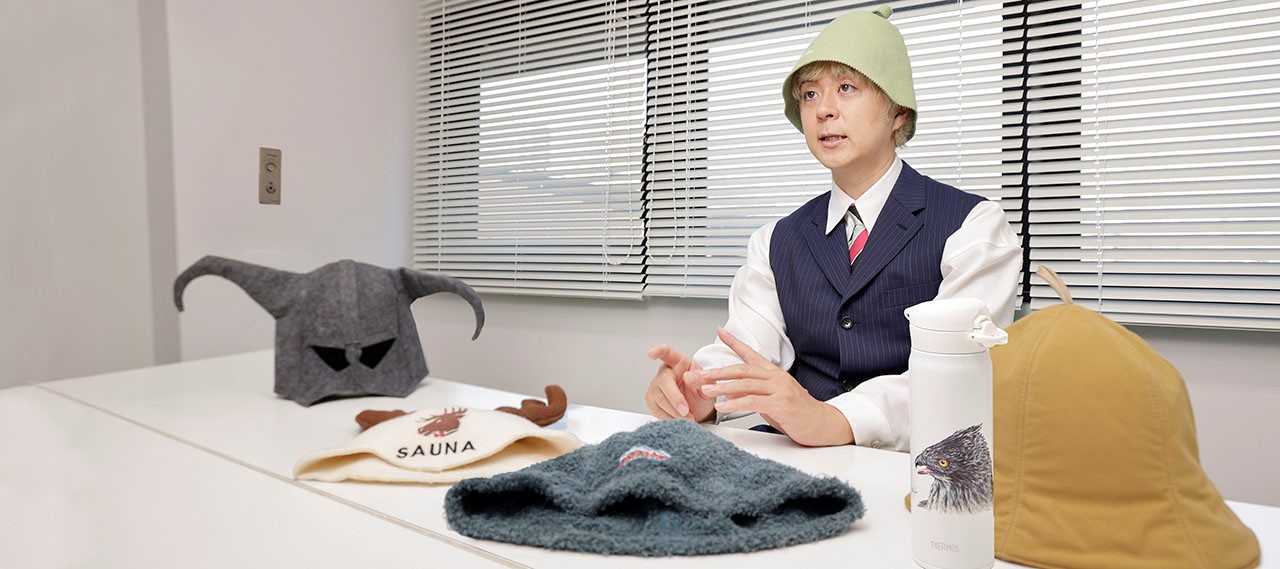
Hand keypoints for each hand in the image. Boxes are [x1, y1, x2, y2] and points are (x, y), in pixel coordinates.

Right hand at [644, 344, 714, 421]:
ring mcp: (657, 387)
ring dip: (673, 410)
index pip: (667, 353)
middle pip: (663, 381)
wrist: (701, 409)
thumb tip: (688, 376)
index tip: (651, 353)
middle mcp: (665, 373)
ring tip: (688, 418)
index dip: (658, 351)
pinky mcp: (653, 401)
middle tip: (686, 411)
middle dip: (675, 398)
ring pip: (658, 397)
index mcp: (679, 362)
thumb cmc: (703, 392)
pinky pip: (656, 409)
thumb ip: (702, 380)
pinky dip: (668, 417)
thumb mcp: (709, 385)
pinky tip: (678, 420)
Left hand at [696, 328, 852, 446]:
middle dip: (717, 372)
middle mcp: (776, 377)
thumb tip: (731, 392)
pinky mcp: (781, 404)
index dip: (735, 342)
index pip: (751, 354)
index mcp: (774, 374)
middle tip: (698, 375)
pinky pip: (753, 401)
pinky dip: (735, 403)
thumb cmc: (799, 414)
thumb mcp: (773, 400)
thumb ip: (753, 393)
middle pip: (741, 369)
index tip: (721, 331)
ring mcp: (780, 389)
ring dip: (722, 386)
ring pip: (745, 384)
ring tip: (705, 390)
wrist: (824, 424)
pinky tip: (723, 406)